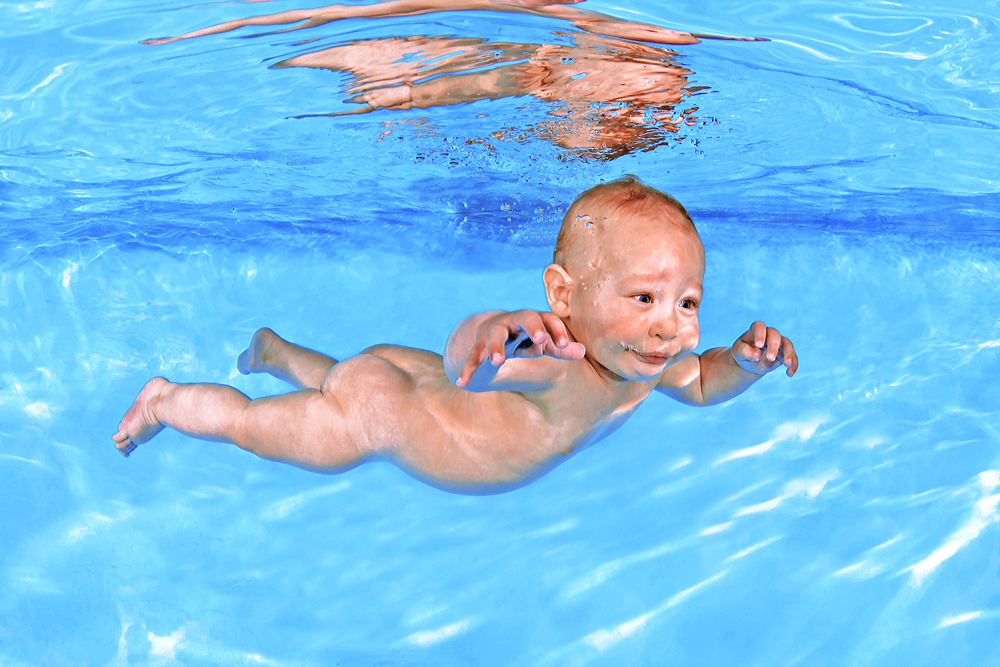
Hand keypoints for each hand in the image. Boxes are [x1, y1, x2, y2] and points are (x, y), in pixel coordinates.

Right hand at [455, 310, 584, 386]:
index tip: (565, 345)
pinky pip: (473, 357)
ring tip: (496, 361)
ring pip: (495, 336)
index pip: (548, 320)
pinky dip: (468, 369)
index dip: (557, 331)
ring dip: (495, 347)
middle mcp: (514, 322)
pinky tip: (462, 381)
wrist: (492, 330)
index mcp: (533, 320)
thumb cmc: (525, 338)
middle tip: (540, 339)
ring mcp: (494, 333)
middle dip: (533, 327)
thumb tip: (583, 351)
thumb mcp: (542, 343)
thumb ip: (560, 348)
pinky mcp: (478, 347)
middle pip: (524, 318)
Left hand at [730, 321, 797, 376]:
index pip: (759, 327)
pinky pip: (792, 356)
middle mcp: (768, 334)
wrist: (748, 362)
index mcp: (755, 330)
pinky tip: (790, 373)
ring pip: (787, 343)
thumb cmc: (742, 353)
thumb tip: (757, 355)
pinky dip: (793, 364)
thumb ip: (744, 351)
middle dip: (773, 346)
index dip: (760, 334)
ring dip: (789, 353)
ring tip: (787, 364)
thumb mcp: (737, 352)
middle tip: (770, 358)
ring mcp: (778, 343)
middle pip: (775, 335)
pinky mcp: (784, 353)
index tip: (759, 345)